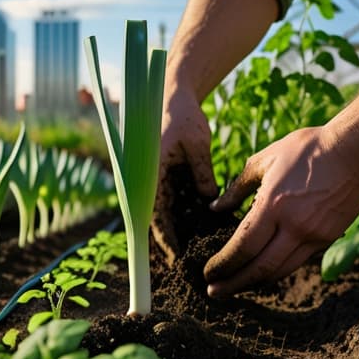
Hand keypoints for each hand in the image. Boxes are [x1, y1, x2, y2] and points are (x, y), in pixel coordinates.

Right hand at [151, 85, 218, 263]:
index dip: (166, 239)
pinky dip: (185, 211)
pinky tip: (203, 224)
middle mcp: (149, 179)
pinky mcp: (165, 176)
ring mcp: (156, 178)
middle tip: (190, 262)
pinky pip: (174, 199)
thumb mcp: (198, 144)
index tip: (177, 258)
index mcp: (150, 173)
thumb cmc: (182, 116)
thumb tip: (209, 200)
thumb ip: (202, 172)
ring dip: (180, 228)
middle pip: (159, 219)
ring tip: (199, 248)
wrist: (172, 96)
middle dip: (173, 240)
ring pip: (167, 212)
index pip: (155, 215)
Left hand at [203, 127, 358, 296]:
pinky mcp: (328, 238)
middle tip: (213, 291)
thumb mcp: (265, 160)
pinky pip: (298, 261)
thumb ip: (237, 188)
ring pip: (280, 271)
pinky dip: (277, 269)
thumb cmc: (307, 149)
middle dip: (233, 284)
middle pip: (259, 269)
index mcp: (273, 205)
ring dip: (255, 282)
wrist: (354, 151)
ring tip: (235, 284)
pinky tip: (264, 269)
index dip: (223, 265)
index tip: (208, 273)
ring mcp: (314, 235)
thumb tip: (214, 208)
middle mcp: (294, 226)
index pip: (242, 248)